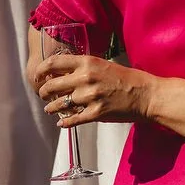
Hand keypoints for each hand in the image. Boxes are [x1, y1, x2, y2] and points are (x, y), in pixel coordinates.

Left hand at [35, 53, 152, 127]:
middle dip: (44, 92)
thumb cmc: (129, 78)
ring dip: (52, 107)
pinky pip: (73, 119)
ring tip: (50, 109)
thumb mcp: (104, 65)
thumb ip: (85, 68)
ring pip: (60, 104)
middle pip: (52, 85)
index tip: (38, 77)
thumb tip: (66, 74)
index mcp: (88, 62)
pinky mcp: (96, 113)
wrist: (146, 95)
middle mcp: (86, 78)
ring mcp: (90, 97)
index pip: (54, 63)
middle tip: (44, 95)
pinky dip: (65, 122)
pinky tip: (62, 122)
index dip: (41, 71)